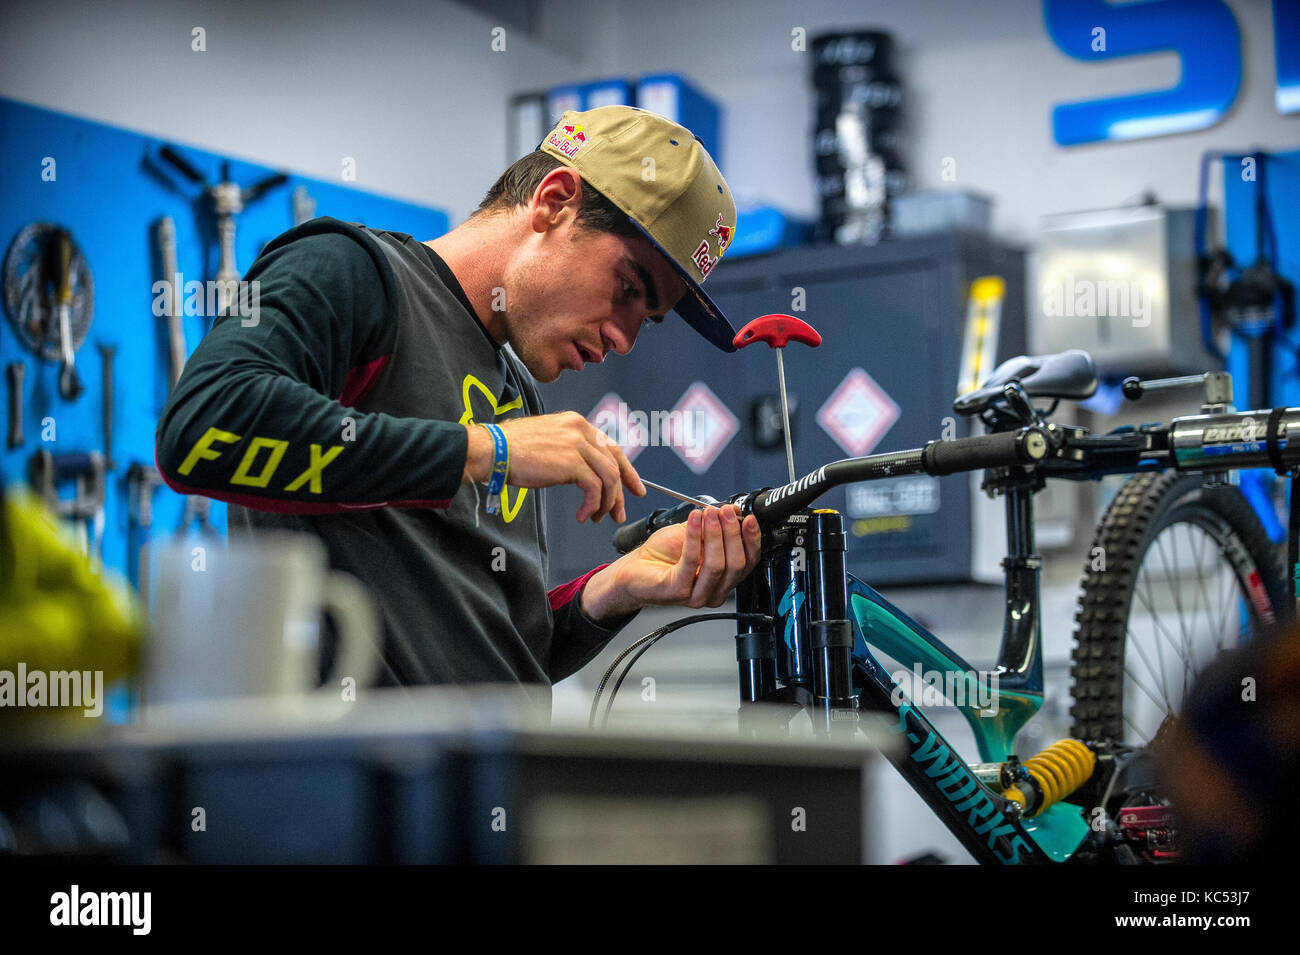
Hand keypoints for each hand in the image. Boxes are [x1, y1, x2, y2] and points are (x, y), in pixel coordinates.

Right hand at [463, 412, 643, 522]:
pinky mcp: (571, 463)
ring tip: (596, 517)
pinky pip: (594, 489)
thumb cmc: (513, 449)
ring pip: (608, 478)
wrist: (494, 449)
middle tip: (619, 512)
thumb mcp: (549, 441)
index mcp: (577, 423)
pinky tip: (583, 515)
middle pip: (615, 463)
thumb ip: (571, 451)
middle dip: (620, 492)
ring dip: (606, 503)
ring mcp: (578, 445)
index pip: (612, 447)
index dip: (626, 470)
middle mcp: (581, 430)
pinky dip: (592, 505)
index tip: (633, 488)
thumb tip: (586, 473)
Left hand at [580, 504, 762, 620]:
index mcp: (722, 581)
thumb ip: (714, 525)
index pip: (748, 562)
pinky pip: (691, 562)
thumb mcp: (693, 535)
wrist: (632, 570)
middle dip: (733, 533)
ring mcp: (696, 594)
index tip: (748, 518)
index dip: (751, 539)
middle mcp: (713, 592)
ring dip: (715, 534)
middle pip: (736, 564)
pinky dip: (694, 537)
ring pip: (717, 565)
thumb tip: (733, 511)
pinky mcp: (678, 591)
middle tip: (726, 512)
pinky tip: (694, 520)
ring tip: (710, 513)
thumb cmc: (661, 556)